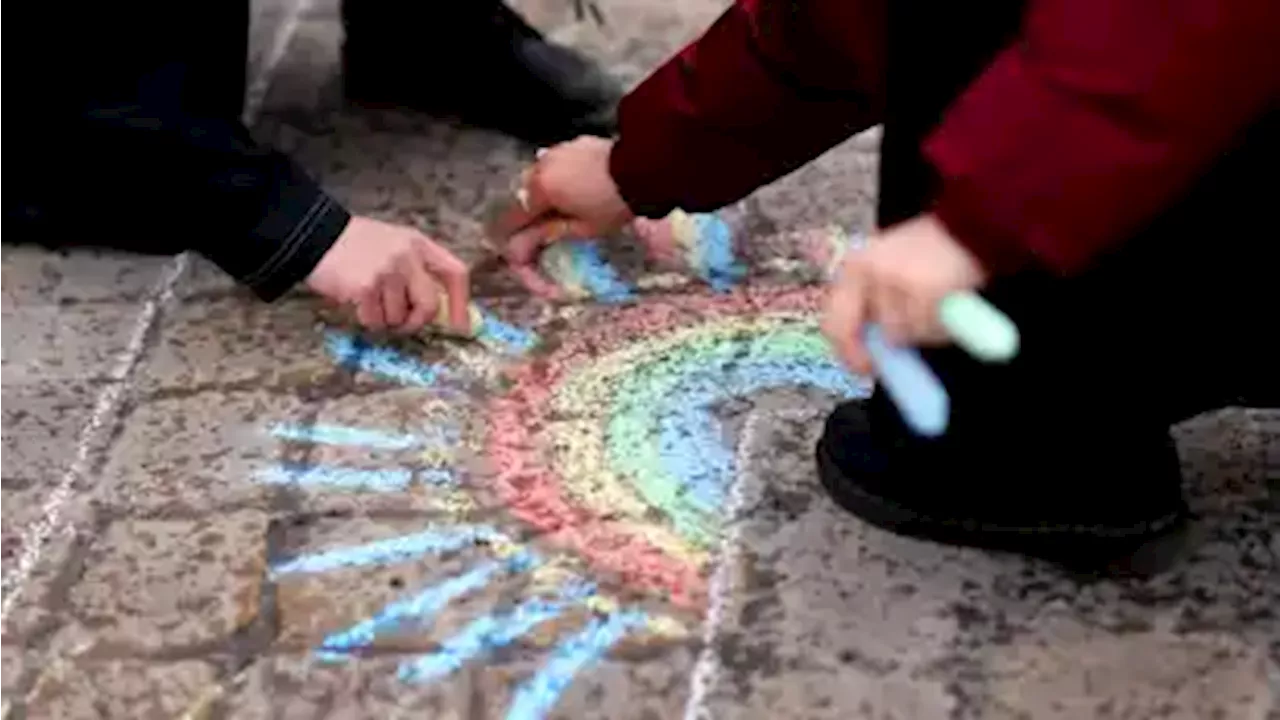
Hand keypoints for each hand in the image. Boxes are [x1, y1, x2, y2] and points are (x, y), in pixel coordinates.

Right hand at [305, 215, 470, 333]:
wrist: (315, 236)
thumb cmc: (356, 245)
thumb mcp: (394, 244)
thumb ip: (417, 269)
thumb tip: (437, 309)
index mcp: (418, 244)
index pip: (455, 273)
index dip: (461, 303)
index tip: (460, 326)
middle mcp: (407, 257)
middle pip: (430, 305)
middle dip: (416, 321)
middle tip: (401, 323)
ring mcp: (387, 272)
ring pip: (399, 318)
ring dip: (384, 318)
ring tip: (369, 298)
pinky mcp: (366, 288)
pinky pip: (376, 321)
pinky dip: (366, 319)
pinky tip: (356, 301)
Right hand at [494, 136, 635, 295]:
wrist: (644, 167)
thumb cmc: (613, 204)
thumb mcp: (583, 228)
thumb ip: (551, 231)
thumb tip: (528, 242)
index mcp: (540, 189)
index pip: (515, 216)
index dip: (516, 234)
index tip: (521, 248)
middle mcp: (541, 166)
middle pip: (525, 195)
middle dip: (531, 213)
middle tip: (545, 229)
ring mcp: (557, 150)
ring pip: (539, 176)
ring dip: (545, 193)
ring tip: (564, 207)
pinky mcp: (573, 143)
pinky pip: (556, 163)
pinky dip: (559, 177)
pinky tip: (576, 185)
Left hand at [820, 214, 985, 373]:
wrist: (969, 222)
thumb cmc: (928, 250)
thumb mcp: (888, 267)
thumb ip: (872, 302)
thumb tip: (871, 352)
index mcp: (854, 267)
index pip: (834, 322)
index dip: (847, 353)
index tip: (863, 368)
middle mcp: (868, 273)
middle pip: (864, 334)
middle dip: (880, 352)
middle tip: (897, 358)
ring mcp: (894, 282)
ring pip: (899, 336)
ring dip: (919, 333)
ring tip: (933, 308)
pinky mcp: (923, 291)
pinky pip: (926, 331)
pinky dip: (939, 328)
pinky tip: (947, 305)